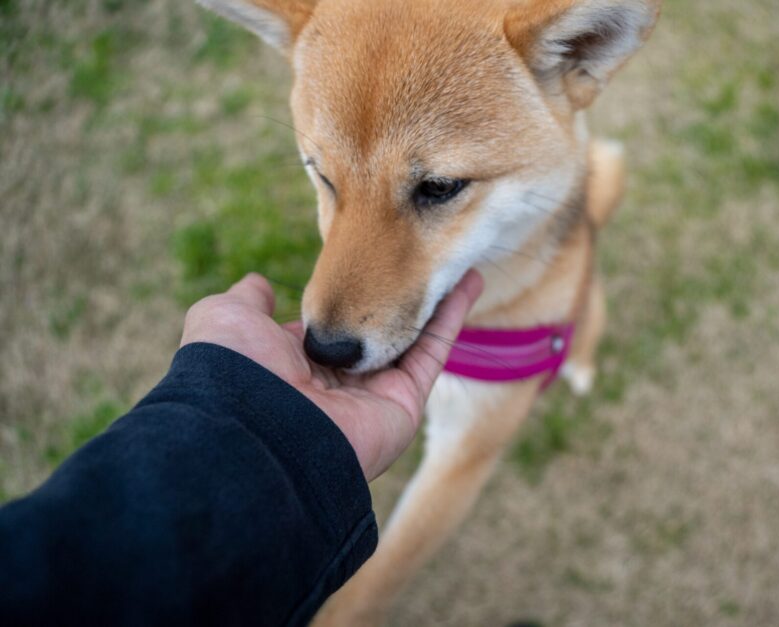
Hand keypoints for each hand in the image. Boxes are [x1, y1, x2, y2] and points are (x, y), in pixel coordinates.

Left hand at [180, 272, 482, 480]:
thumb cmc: (235, 370)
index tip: (368, 255)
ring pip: (410, 336)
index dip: (348, 292)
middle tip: (420, 249)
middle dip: (398, 292)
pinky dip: (452, 317)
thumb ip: (248, 301)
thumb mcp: (226, 320)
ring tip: (450, 251)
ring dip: (433, 297)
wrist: (259, 429)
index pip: (331, 323)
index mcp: (292, 364)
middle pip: (375, 329)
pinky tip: (467, 282)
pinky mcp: (404, 403)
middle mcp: (334, 382)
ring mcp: (371, 394)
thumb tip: (259, 284)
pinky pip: (432, 353)